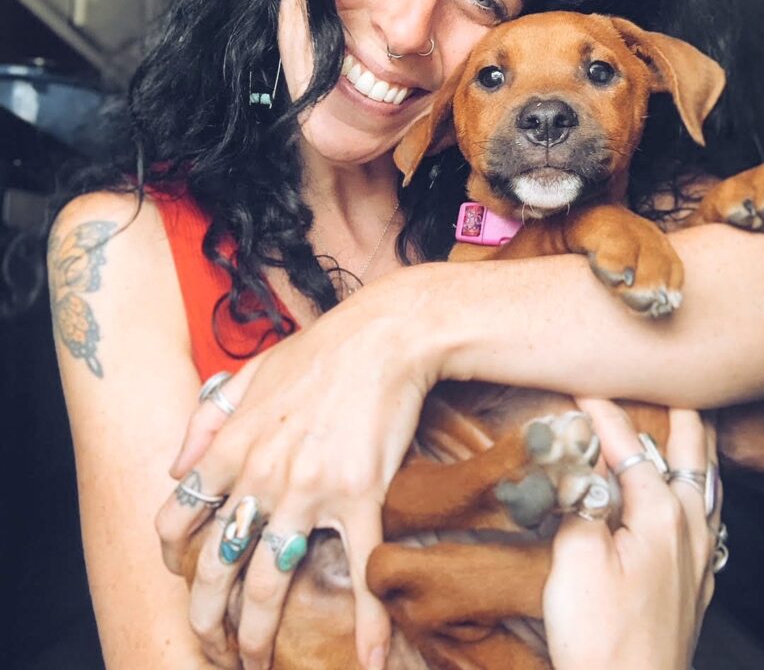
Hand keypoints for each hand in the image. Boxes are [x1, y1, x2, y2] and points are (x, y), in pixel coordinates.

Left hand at [155, 269, 434, 669]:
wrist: (384, 335)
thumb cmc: (320, 350)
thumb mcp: (250, 371)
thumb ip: (207, 418)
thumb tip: (176, 465)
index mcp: (231, 445)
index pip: (178, 515)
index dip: (172, 555)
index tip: (181, 577)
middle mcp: (260, 475)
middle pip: (216, 564)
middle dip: (206, 617)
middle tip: (211, 647)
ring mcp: (308, 490)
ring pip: (270, 581)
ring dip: (259, 635)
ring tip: (257, 664)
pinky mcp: (360, 495)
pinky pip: (359, 568)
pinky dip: (367, 620)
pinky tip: (368, 657)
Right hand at [542, 399, 719, 669]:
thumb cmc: (603, 638)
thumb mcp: (576, 557)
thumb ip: (581, 501)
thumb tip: (583, 469)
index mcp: (661, 515)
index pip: (630, 446)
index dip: (604, 414)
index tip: (585, 392)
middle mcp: (688, 530)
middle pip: (692, 457)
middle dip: (681, 416)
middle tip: (672, 386)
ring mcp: (697, 559)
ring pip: (707, 487)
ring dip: (698, 452)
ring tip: (692, 430)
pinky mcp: (694, 586)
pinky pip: (709, 521)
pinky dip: (702, 494)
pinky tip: (695, 503)